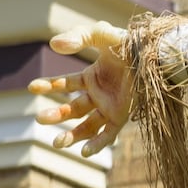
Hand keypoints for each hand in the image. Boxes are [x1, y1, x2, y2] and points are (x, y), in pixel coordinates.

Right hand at [28, 21, 132, 155]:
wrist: (156, 56)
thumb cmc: (130, 44)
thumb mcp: (102, 35)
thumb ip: (79, 37)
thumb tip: (53, 44)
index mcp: (92, 77)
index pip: (65, 85)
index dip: (48, 85)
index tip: (31, 86)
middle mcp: (99, 94)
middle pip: (73, 109)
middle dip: (56, 116)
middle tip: (41, 119)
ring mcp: (110, 107)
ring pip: (87, 126)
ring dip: (71, 136)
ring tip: (57, 143)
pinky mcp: (123, 116)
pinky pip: (108, 134)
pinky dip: (97, 144)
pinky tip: (84, 152)